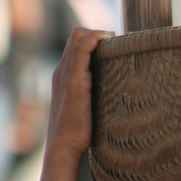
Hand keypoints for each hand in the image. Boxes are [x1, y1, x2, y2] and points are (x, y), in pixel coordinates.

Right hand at [46, 28, 112, 156]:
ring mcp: (66, 75)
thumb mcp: (84, 109)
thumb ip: (93, 97)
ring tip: (117, 40)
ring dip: (99, 33)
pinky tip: (110, 41)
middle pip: (76, 36)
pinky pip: (82, 50)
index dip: (93, 38)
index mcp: (64, 77)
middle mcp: (62, 71)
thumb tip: (113, 94)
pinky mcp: (74, 82)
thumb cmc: (76, 134)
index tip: (114, 44)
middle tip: (118, 42)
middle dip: (97, 32)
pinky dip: (95, 39)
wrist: (63, 148)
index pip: (74, 45)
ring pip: (78, 38)